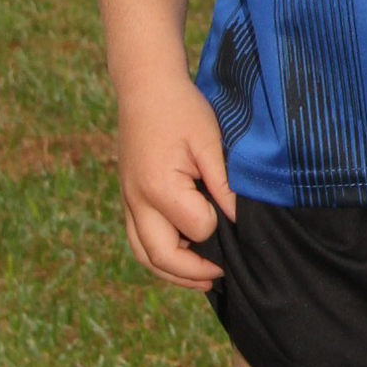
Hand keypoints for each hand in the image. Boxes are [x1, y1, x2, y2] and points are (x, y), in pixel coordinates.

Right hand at [116, 68, 236, 291]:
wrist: (145, 88)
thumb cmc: (182, 110)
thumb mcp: (211, 141)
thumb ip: (224, 183)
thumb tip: (238, 220)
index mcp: (158, 187)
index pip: (196, 228)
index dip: (217, 223)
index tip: (228, 206)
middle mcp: (136, 201)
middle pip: (160, 257)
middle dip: (192, 273)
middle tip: (222, 276)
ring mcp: (127, 202)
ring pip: (143, 255)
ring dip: (172, 273)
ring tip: (204, 278)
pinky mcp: (127, 199)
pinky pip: (137, 241)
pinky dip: (159, 257)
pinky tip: (183, 257)